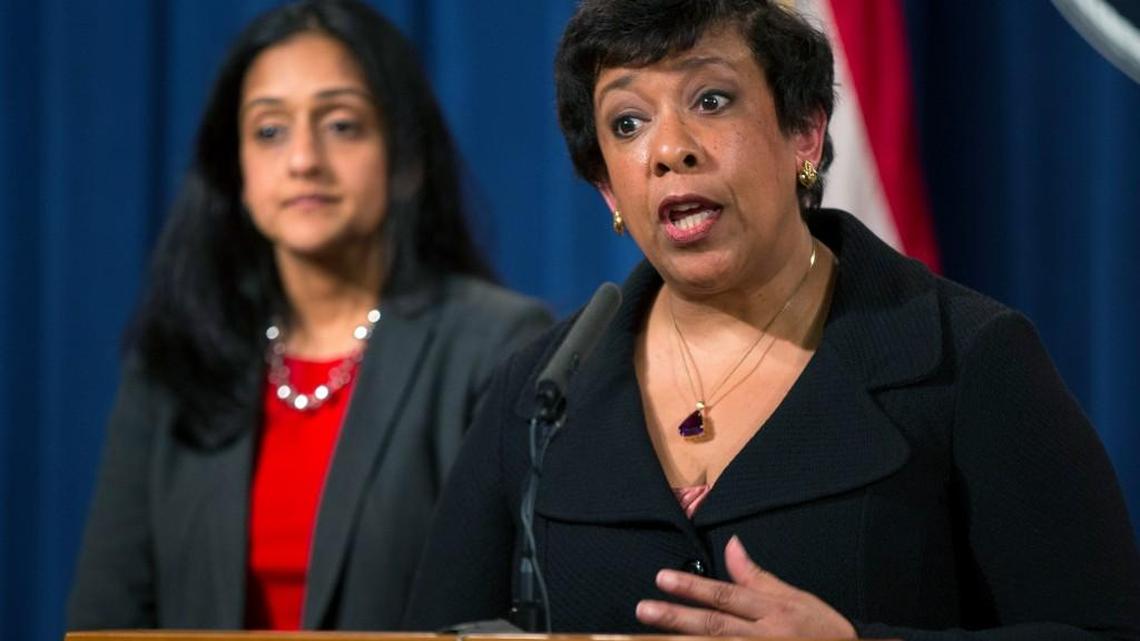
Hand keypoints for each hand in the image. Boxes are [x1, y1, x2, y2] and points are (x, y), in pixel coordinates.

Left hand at [636, 535, 855, 637]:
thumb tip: (732, 544)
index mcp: (773, 612)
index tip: (662, 579)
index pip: (726, 596)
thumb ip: (757, 576)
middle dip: (677, 618)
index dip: (693, 588)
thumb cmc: (824, 632)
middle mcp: (765, 637)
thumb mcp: (795, 598)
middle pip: (715, 627)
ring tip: (653, 636)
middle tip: (644, 609)